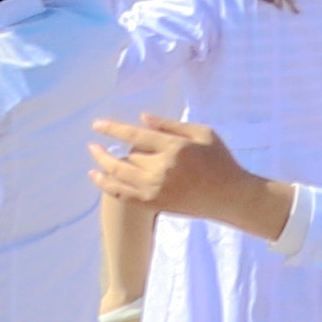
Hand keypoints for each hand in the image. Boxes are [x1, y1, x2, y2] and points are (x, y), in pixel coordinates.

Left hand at [90, 117, 297, 243]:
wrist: (228, 196)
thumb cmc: (220, 160)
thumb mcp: (204, 134)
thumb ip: (173, 125)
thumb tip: (143, 118)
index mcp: (174, 147)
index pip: (136, 135)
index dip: (113, 129)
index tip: (96, 125)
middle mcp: (161, 168)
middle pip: (126, 155)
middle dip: (107, 149)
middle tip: (93, 144)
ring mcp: (154, 188)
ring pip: (118, 174)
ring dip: (101, 164)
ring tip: (93, 156)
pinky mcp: (152, 203)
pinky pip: (122, 194)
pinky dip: (106, 185)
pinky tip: (97, 177)